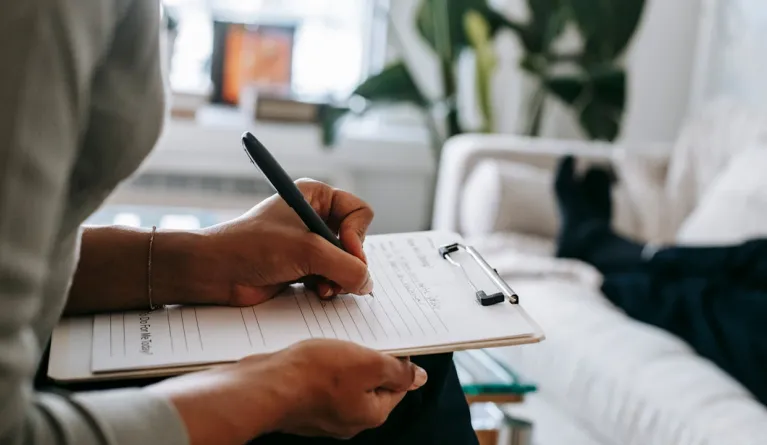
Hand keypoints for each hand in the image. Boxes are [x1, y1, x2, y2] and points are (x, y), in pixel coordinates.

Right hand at [148, 339, 427, 444]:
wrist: (262, 386)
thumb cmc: (312, 376)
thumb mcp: (368, 364)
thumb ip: (397, 371)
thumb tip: (418, 377)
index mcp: (371, 414)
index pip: (398, 385)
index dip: (396, 359)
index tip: (389, 340)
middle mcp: (349, 419)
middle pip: (371, 383)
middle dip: (367, 358)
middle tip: (359, 337)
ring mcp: (324, 414)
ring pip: (344, 380)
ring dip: (342, 359)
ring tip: (333, 342)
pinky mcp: (303, 404)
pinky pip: (320, 381)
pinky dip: (320, 366)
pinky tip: (312, 353)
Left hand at [183, 179, 373, 305]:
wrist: (216, 271)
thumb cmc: (253, 247)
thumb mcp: (307, 251)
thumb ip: (346, 267)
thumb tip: (368, 284)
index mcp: (316, 196)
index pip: (360, 212)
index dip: (358, 235)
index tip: (347, 252)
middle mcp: (315, 217)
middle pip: (356, 241)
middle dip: (348, 262)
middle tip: (337, 277)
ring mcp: (309, 243)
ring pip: (345, 263)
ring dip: (339, 278)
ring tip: (325, 288)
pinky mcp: (302, 266)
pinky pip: (332, 277)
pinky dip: (329, 287)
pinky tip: (317, 292)